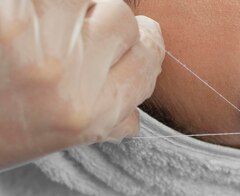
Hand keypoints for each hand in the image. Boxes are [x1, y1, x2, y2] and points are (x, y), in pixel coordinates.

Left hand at [0, 0, 163, 168]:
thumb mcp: (50, 140)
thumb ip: (100, 125)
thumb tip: (131, 119)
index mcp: (87, 116)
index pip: (147, 61)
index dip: (143, 44)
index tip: (131, 38)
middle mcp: (69, 81)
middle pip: (124, 22)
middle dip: (102, 20)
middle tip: (72, 28)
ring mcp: (36, 42)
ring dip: (74, 4)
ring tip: (45, 19)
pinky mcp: (9, 15)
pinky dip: (43, 4)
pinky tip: (25, 16)